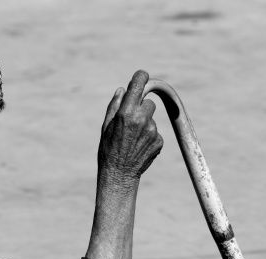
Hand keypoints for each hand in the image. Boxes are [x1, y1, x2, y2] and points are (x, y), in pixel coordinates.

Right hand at [98, 70, 162, 185]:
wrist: (119, 174)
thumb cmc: (108, 149)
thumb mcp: (106, 126)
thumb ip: (115, 105)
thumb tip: (123, 89)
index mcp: (127, 112)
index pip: (139, 83)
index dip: (141, 78)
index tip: (142, 77)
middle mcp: (142, 119)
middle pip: (148, 103)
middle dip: (141, 108)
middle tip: (131, 122)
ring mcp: (153, 131)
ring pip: (152, 119)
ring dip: (145, 125)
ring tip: (133, 140)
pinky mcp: (159, 141)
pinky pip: (155, 133)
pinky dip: (149, 138)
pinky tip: (138, 147)